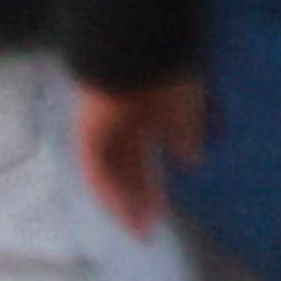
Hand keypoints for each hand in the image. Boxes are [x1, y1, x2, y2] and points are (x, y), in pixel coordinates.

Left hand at [73, 70, 212, 239]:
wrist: (141, 50)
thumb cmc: (168, 72)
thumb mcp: (186, 109)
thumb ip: (185, 135)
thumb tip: (190, 160)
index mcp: (143, 116)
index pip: (142, 159)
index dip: (152, 186)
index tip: (163, 212)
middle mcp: (120, 124)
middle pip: (125, 171)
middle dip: (138, 200)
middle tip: (150, 229)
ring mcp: (102, 128)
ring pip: (109, 174)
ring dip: (123, 204)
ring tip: (141, 230)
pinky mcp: (89, 132)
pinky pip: (96, 171)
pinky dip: (109, 193)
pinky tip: (126, 213)